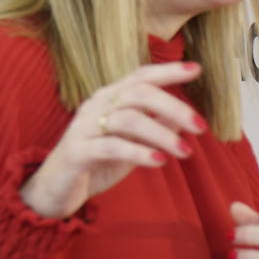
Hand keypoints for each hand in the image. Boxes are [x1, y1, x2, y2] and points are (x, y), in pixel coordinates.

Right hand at [20, 61, 205, 218]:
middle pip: (139, 93)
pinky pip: (111, 147)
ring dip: (162, 135)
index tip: (196, 69)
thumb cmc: (99, 161)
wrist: (57, 189)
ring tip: (185, 152)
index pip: (141, 76)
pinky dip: (139, 153)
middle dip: (174, 107)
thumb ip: (155, 125)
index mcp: (111, 98)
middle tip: (201, 127)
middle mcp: (96, 106)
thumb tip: (184, 116)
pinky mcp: (76, 152)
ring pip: (128, 119)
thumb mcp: (134, 141)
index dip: (168, 71)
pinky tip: (160, 162)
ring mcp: (84, 127)